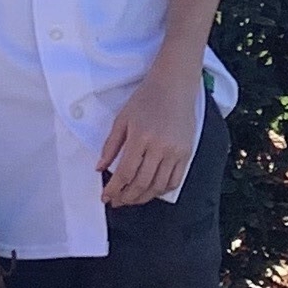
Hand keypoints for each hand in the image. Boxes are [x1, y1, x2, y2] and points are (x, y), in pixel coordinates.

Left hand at [99, 56, 203, 208]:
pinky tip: (152, 192)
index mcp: (140, 137)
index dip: (114, 189)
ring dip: (143, 197)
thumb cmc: (146, 99)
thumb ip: (110, 145)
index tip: (106, 197)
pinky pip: (175, 180)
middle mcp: (159, 147)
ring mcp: (175, 152)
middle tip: (117, 202)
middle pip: (141, 183)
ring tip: (131, 199)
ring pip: (158, 186)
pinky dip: (162, 190)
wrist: (174, 86)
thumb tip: (100, 168)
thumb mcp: (122, 118)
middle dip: (126, 197)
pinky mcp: (186, 153)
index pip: (125, 172)